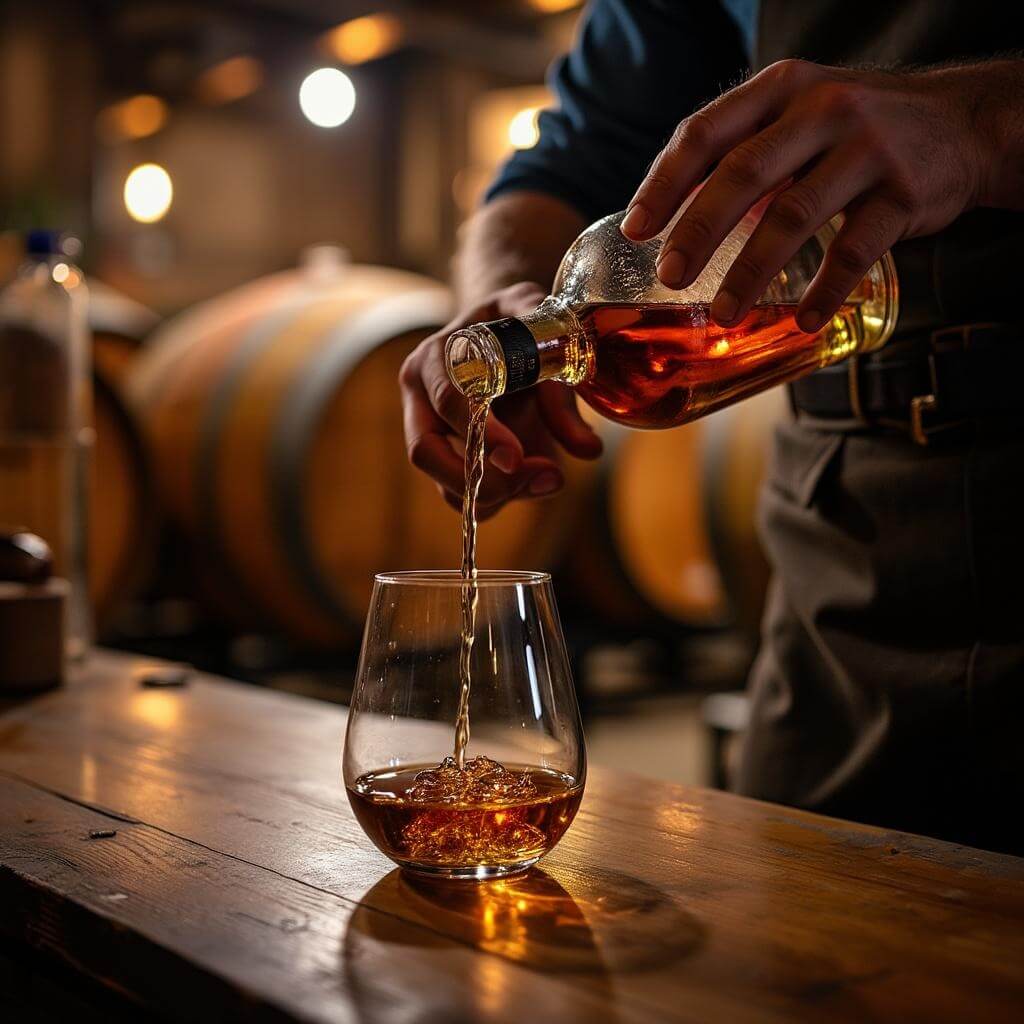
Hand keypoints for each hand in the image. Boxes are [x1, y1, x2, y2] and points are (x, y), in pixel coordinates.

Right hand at [400, 282, 602, 518]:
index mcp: (437, 356)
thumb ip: (562, 387)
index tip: (517, 458)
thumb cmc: (524, 325)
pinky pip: (465, 499)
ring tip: (550, 477)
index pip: (447, 400)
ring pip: (445, 486)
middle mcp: (422, 397)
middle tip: (540, 476)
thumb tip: (587, 450)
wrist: (509, 333)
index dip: (481, 434)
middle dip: (482, 478)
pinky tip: (539, 480)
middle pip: (426, 452)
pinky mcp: (449, 461)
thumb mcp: (546, 335)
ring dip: (500, 496)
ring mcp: (431, 433)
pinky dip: (503, 501)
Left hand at [621, 59, 1007, 331]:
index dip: (664, 183)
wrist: (962, 125)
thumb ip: (741, 153)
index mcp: (780, 91)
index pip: (706, 132)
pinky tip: (802, 319)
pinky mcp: (904, 192)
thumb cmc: (854, 132)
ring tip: (725, 315)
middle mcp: (821, 110)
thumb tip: (668, 221)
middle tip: (670, 278)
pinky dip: (825, 289)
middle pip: (743, 173)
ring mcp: (867, 149)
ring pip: (794, 215)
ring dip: (751, 271)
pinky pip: (854, 249)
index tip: (636, 230)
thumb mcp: (797, 118)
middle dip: (697, 231)